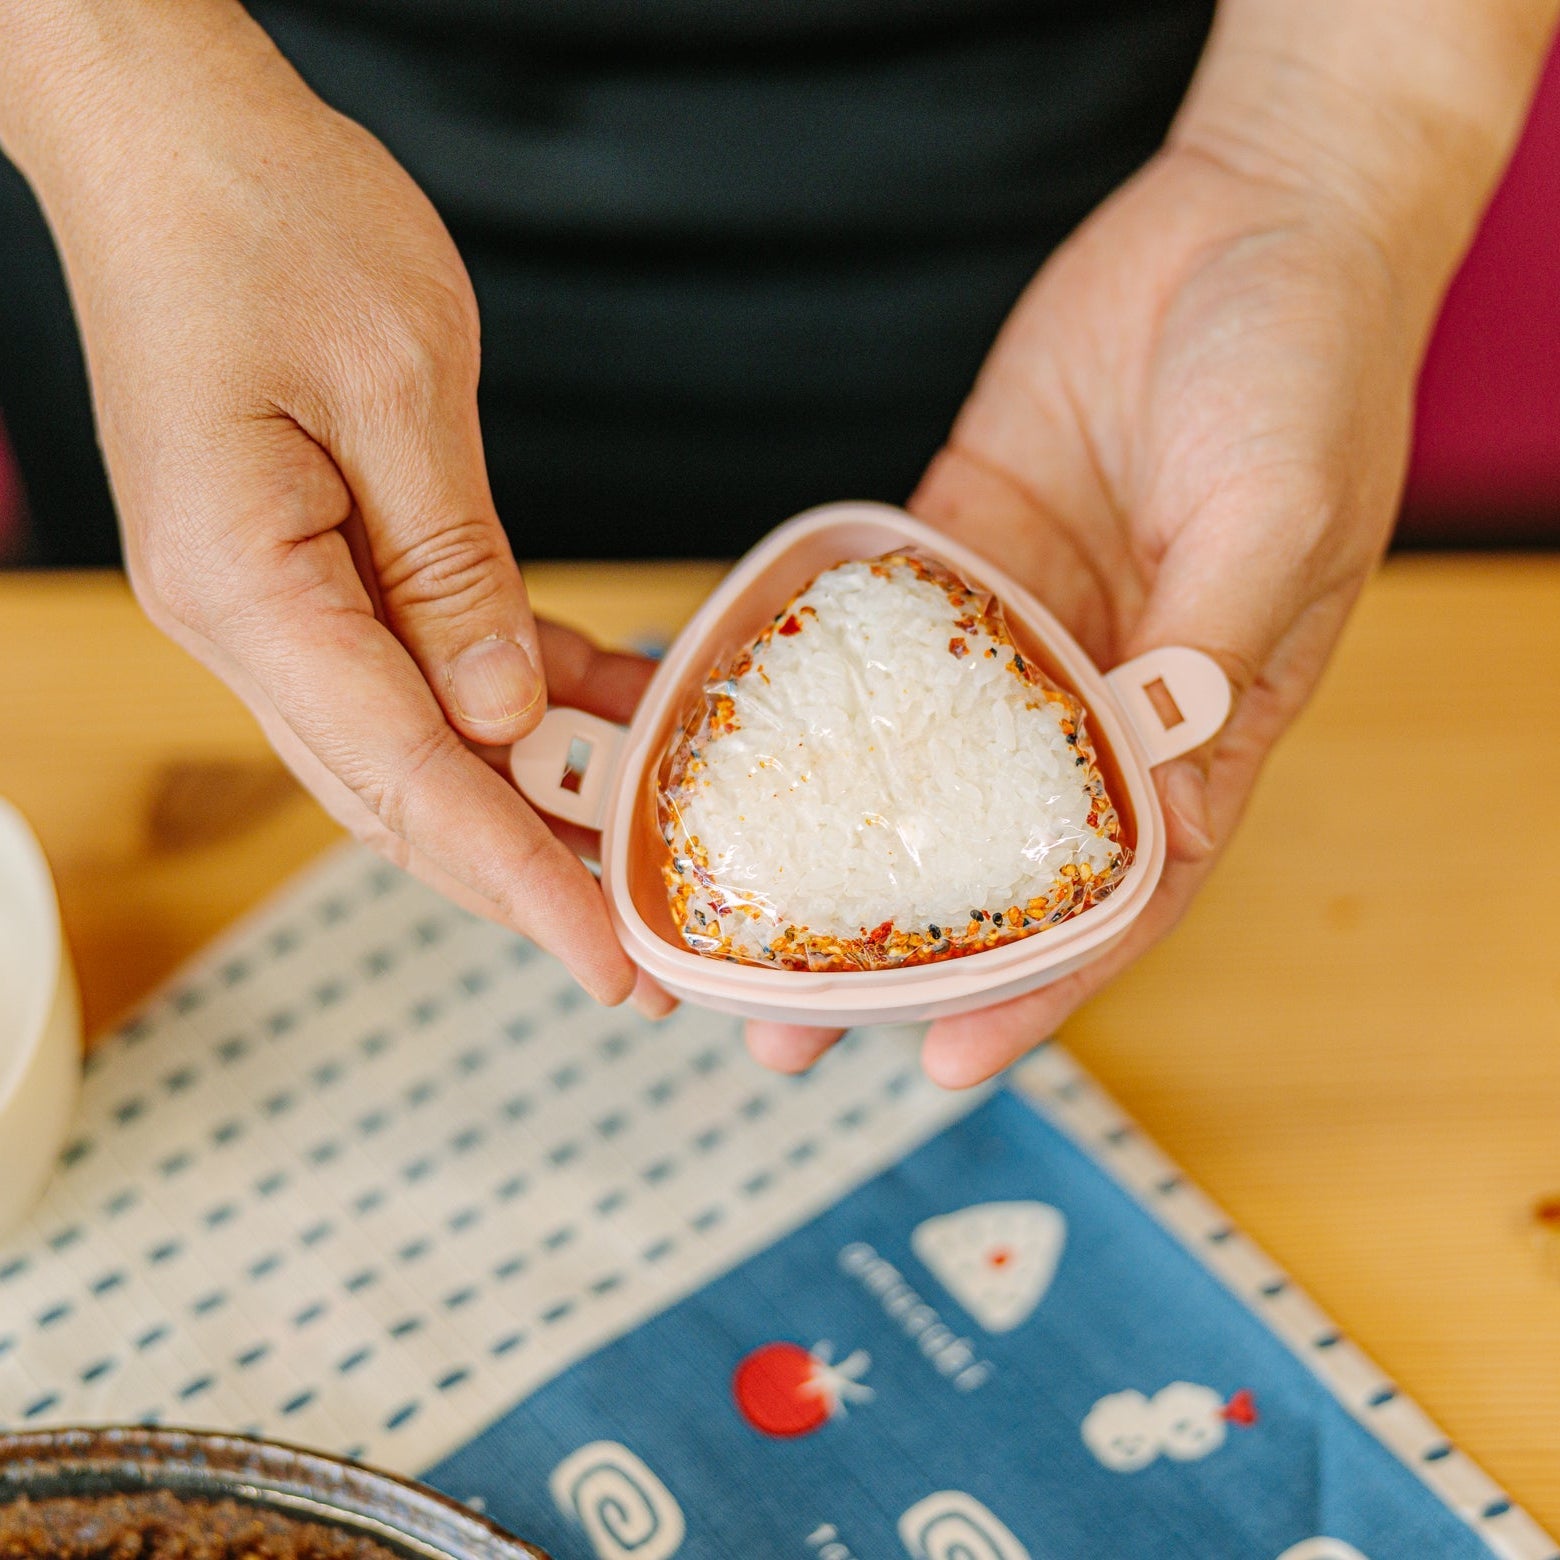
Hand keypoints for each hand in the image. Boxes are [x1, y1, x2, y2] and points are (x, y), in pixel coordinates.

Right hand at [12, 5, 646, 1003]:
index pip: (403, 779)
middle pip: (401, 792)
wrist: (176, 134)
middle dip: (526, 876)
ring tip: (643, 850)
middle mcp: (247, 618)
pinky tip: (607, 712)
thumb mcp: (397, 388)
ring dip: (529, 798)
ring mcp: (275, 595)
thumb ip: (453, 570)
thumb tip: (504, 717)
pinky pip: (426, 659)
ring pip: (417, 742)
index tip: (608, 967)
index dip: (516, 884)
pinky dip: (518, 697)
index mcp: (247, 588)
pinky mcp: (314, 558)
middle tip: (643, 950)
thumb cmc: (270, 220)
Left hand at [746, 146, 1433, 1083]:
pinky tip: (733, 760)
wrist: (1249, 224)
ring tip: (728, 932)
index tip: (945, 1061)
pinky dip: (807, 703)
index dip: (1038, 987)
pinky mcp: (957, 554)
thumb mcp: (1277, 507)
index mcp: (1204, 722)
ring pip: (912, 767)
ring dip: (825, 852)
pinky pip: (872, 643)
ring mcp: (1021, 630)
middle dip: (893, 952)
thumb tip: (1160, 771)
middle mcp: (1101, 696)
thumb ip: (1213, 640)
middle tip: (780, 1032)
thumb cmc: (1306, 367)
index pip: (1119, 891)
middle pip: (988, 854)